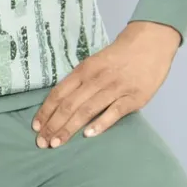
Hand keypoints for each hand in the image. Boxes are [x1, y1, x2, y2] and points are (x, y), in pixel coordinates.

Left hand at [31, 20, 181, 145]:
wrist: (150, 43)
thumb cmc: (119, 56)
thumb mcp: (94, 63)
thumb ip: (79, 82)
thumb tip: (59, 105)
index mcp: (84, 70)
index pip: (59, 93)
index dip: (46, 112)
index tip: (36, 128)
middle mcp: (96, 79)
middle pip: (69, 105)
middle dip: (53, 125)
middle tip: (43, 143)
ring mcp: (115, 88)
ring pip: (87, 110)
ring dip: (69, 128)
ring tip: (57, 143)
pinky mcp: (134, 98)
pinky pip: (114, 112)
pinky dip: (100, 123)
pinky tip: (88, 135)